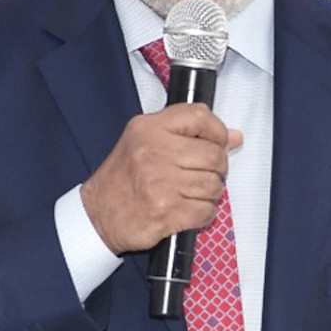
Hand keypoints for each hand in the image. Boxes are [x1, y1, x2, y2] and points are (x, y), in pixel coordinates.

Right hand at [81, 103, 243, 253]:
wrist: (96, 214)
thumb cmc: (124, 176)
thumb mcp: (146, 141)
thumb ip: (190, 133)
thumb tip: (234, 137)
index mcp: (148, 129)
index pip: (199, 116)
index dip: (217, 131)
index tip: (218, 142)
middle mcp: (154, 152)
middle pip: (214, 155)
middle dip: (217, 169)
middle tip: (204, 174)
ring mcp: (160, 184)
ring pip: (214, 186)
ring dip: (210, 194)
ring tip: (192, 193)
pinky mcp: (165, 212)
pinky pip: (206, 211)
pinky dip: (203, 214)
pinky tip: (187, 210)